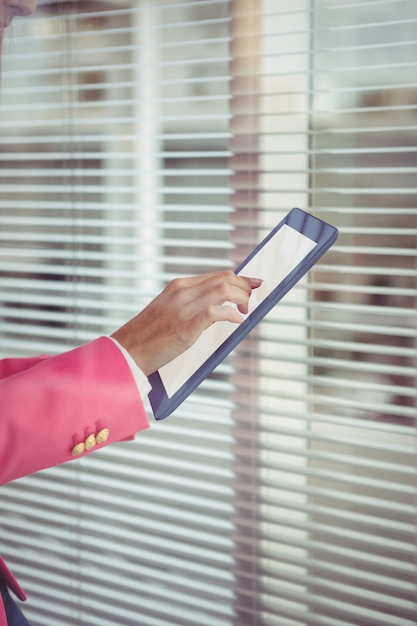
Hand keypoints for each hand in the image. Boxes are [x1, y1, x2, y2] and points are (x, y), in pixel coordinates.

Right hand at [111, 270, 261, 375]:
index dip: (240, 279)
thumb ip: (190, 303)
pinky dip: (230, 315)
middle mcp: (182, 292)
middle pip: (225, 278)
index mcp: (179, 286)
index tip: (252, 285)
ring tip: (245, 311)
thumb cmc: (147, 335)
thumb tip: (216, 307)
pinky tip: (236, 321)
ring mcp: (183, 308)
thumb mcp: (168, 309)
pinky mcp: (185, 327)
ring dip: (241, 299)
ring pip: (224, 290)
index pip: (218, 275)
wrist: (126, 350)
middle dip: (245, 287)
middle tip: (251, 301)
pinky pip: (215, 312)